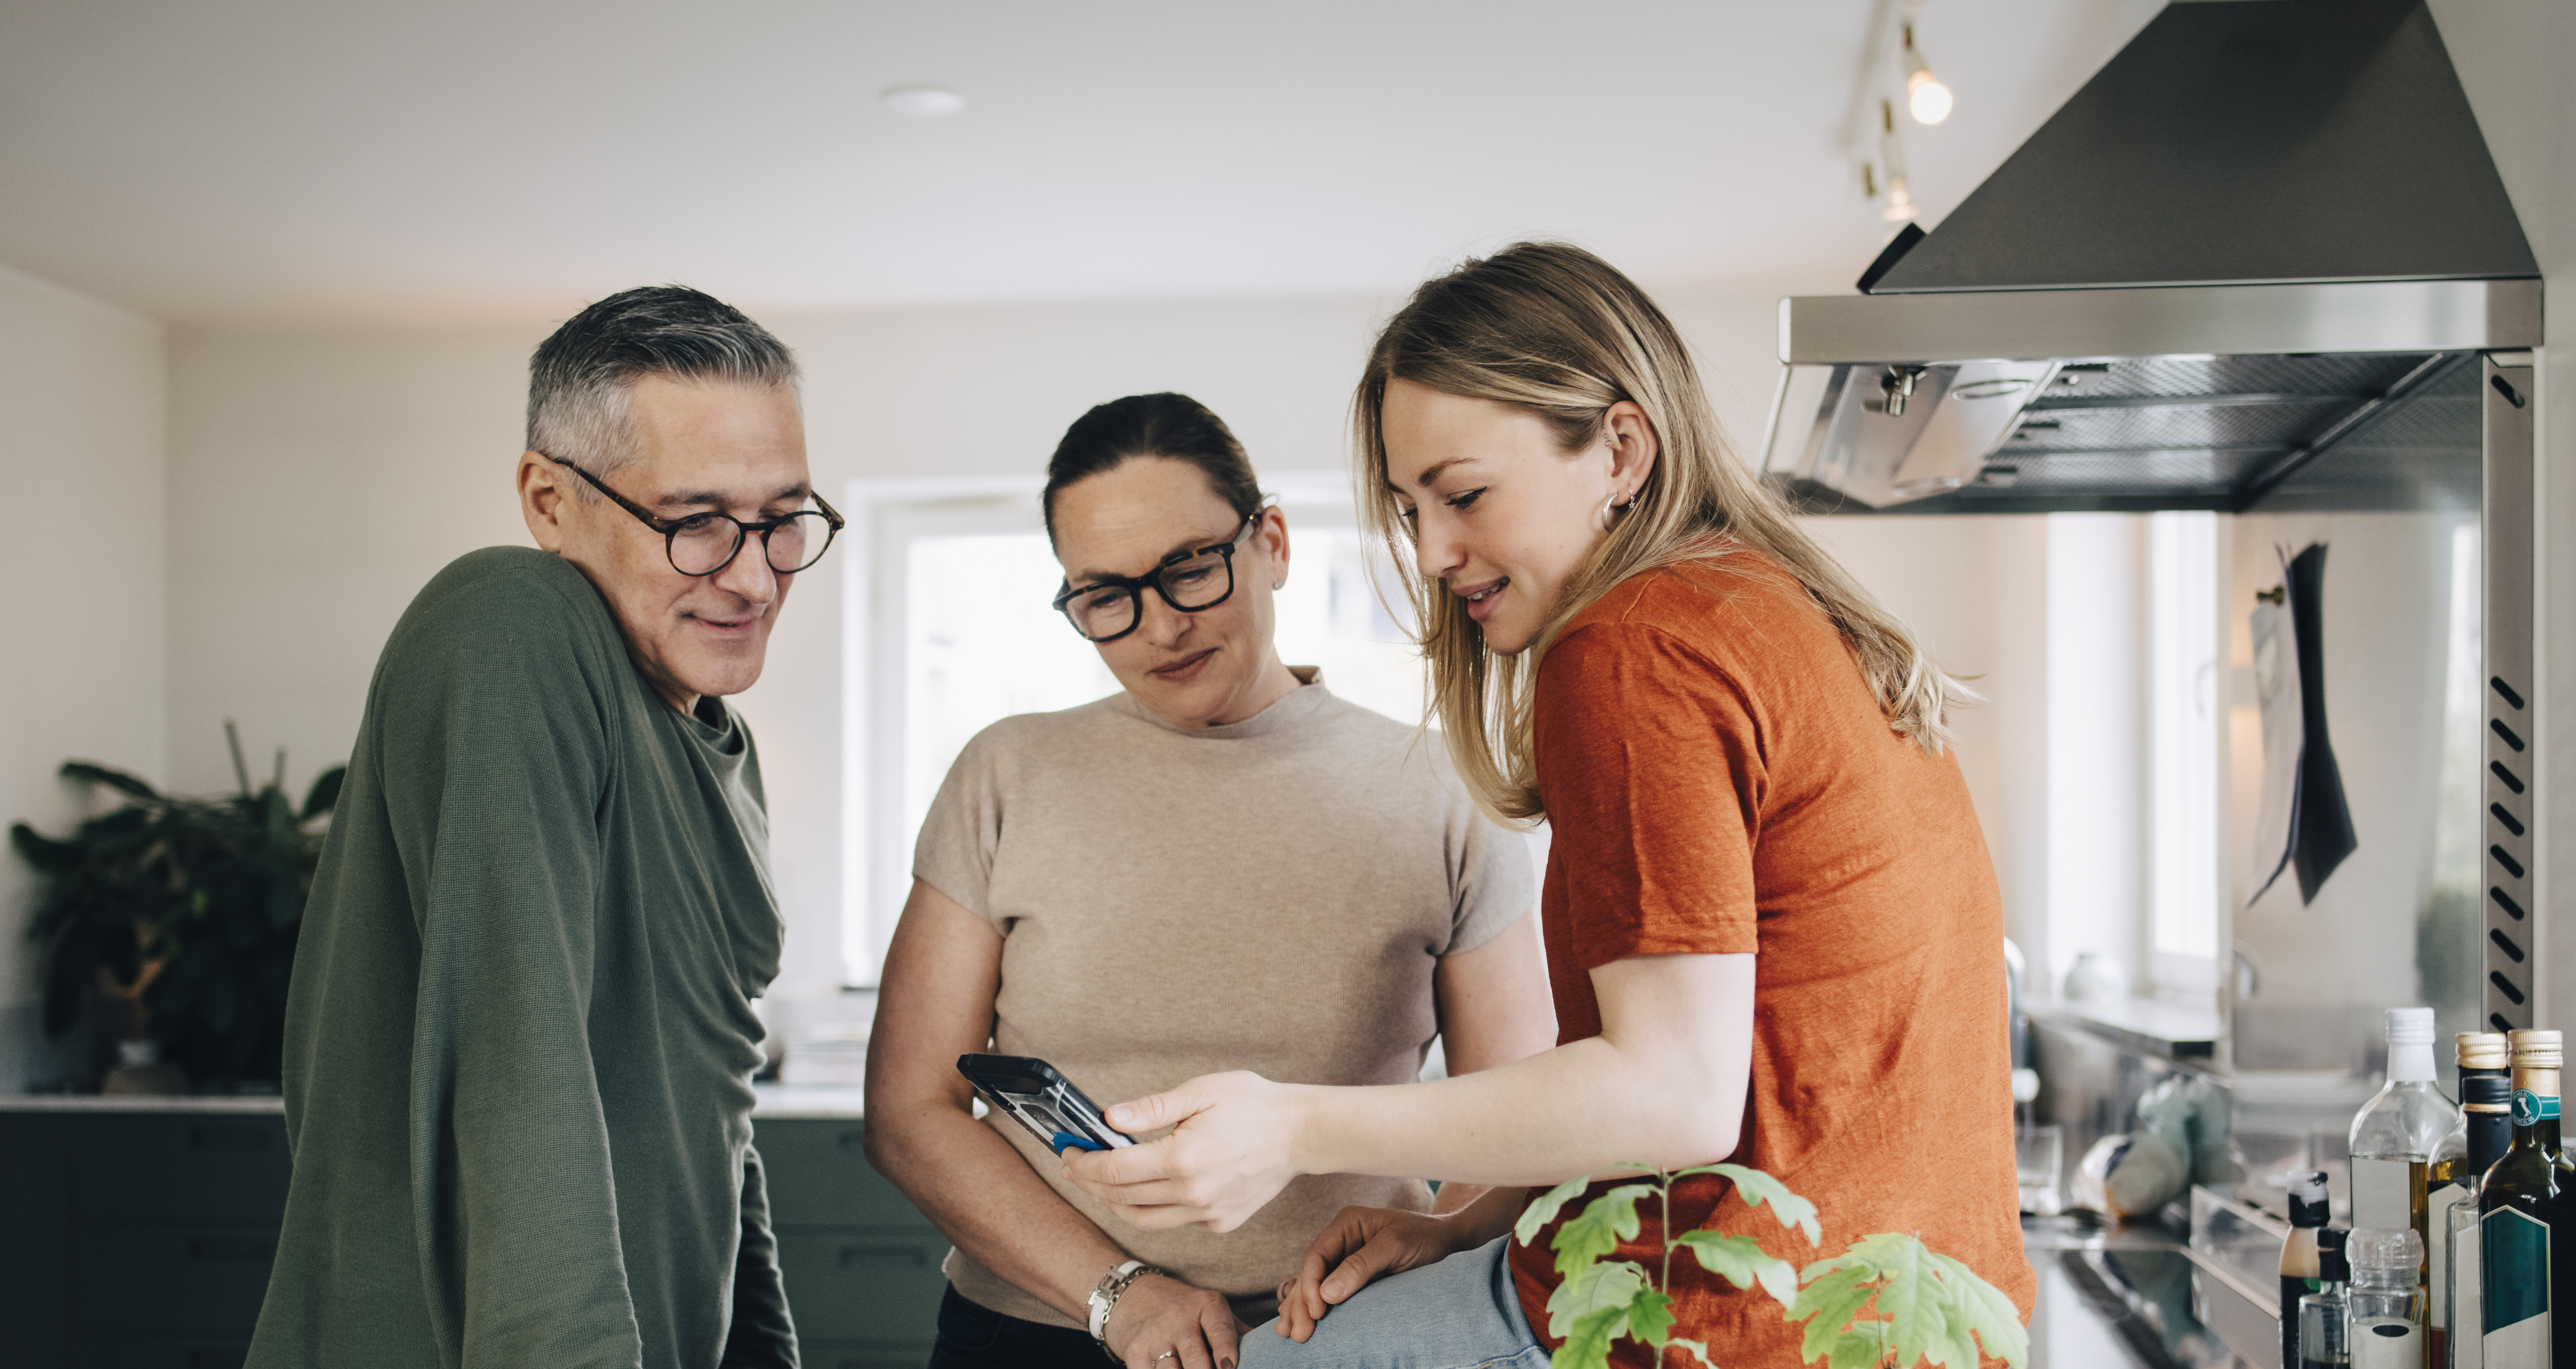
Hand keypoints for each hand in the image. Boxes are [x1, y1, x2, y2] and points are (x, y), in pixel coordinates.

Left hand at [1062, 1071, 1303, 1232]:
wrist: (1302, 1133)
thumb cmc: (1254, 1105)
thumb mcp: (1200, 1092)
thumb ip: (1151, 1109)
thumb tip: (1109, 1119)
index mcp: (1182, 1159)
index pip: (1113, 1171)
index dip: (1083, 1162)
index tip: (1069, 1151)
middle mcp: (1192, 1194)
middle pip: (1120, 1198)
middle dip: (1089, 1182)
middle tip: (1076, 1163)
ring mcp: (1207, 1213)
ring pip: (1142, 1219)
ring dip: (1114, 1201)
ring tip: (1101, 1180)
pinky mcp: (1220, 1223)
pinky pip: (1172, 1222)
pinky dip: (1152, 1208)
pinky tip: (1148, 1186)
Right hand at [1103, 1272, 1248, 1368]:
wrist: (1135, 1296)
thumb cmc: (1186, 1311)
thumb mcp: (1212, 1312)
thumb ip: (1238, 1334)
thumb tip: (1269, 1354)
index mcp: (1207, 1305)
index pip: (1220, 1330)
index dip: (1226, 1351)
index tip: (1230, 1367)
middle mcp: (1179, 1317)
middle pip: (1196, 1359)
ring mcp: (1154, 1334)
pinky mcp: (1134, 1350)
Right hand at [1273, 1206, 1478, 1342]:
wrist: (1450, 1244)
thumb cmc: (1425, 1239)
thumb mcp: (1395, 1247)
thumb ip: (1361, 1266)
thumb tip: (1326, 1294)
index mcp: (1346, 1224)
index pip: (1317, 1255)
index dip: (1310, 1284)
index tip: (1317, 1312)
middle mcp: (1340, 1240)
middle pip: (1310, 1273)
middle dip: (1301, 1303)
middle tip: (1297, 1334)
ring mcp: (1344, 1259)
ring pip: (1312, 1285)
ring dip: (1300, 1309)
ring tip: (1289, 1334)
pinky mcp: (1352, 1278)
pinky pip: (1325, 1292)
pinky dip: (1312, 1308)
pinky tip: (1300, 1322)